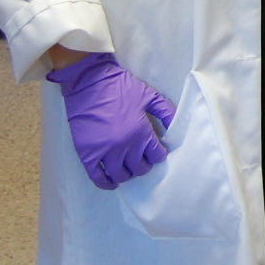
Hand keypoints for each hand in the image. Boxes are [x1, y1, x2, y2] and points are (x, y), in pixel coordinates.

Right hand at [46, 51, 176, 190]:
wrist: (89, 81)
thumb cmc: (120, 87)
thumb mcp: (149, 95)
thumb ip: (166, 112)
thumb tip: (177, 128)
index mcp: (140, 132)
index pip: (157, 156)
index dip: (158, 154)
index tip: (156, 151)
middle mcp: (124, 146)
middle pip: (140, 168)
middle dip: (144, 164)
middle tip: (143, 158)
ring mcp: (104, 152)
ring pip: (121, 175)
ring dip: (127, 173)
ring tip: (128, 167)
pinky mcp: (87, 154)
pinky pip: (98, 178)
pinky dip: (106, 183)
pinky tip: (112, 181)